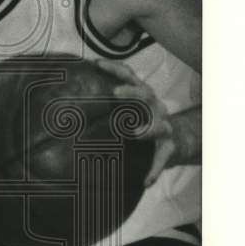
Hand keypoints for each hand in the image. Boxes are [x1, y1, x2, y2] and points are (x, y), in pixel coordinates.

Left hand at [94, 58, 174, 185]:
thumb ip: (107, 103)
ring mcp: (164, 126)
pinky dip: (154, 170)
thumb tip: (70, 100)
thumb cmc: (140, 122)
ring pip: (159, 126)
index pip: (129, 76)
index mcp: (141, 94)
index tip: (97, 64)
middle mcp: (154, 106)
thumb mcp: (127, 108)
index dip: (115, 68)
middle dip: (131, 92)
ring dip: (147, 129)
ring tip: (134, 134)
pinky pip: (162, 159)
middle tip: (114, 93)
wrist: (174, 141)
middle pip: (145, 95)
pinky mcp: (169, 148)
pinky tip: (146, 181)